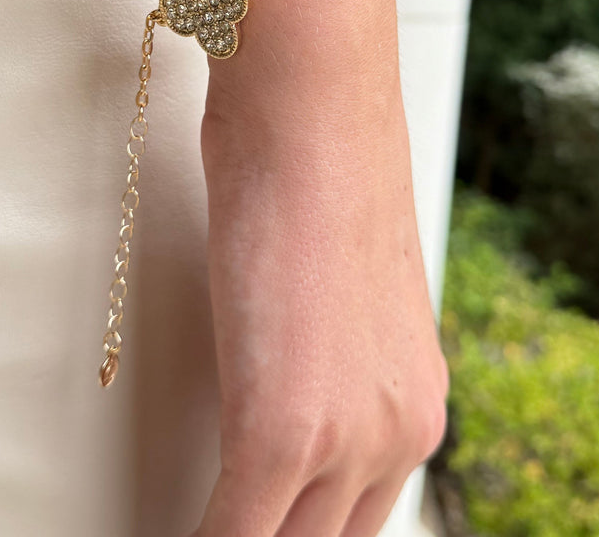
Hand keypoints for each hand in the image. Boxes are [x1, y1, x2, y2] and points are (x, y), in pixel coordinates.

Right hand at [192, 51, 448, 536]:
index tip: (256, 530)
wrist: (314, 105)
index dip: (298, 535)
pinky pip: (234, 534)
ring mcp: (350, 434)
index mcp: (415, 398)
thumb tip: (281, 374)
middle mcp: (402, 428)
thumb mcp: (338, 284)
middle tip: (215, 531)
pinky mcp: (283, 429)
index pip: (356, 518)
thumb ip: (326, 355)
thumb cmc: (316, 165)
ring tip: (182, 533)